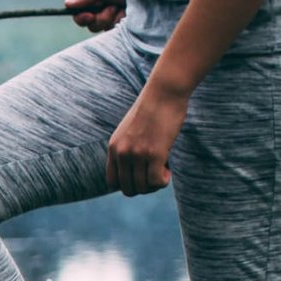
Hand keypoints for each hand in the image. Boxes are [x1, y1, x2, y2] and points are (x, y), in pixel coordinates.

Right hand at [65, 0, 127, 32]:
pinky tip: (129, 16)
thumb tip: (66, 4)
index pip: (80, 17)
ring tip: (124, 8)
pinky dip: (120, 23)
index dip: (81, 18)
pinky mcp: (123, 32)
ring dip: (112, 18)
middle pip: (90, 26)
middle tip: (112, 8)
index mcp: (98, 5)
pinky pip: (113, 32)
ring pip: (102, 29)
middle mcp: (105, 15)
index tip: (89, 15)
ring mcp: (114, 24)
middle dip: (101, 17)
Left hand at [106, 79, 187, 196]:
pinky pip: (156, 181)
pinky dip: (163, 182)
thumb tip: (135, 168)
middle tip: (155, 175)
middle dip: (143, 187)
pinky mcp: (154, 153)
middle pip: (128, 188)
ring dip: (155, 184)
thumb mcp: (130, 130)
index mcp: (114, 147)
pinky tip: (168, 171)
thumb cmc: (152, 109)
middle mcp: (122, 153)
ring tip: (163, 170)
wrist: (164, 92)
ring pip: (142, 187)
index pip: (112, 182)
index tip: (140, 175)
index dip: (127, 184)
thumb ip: (127, 147)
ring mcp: (137, 154)